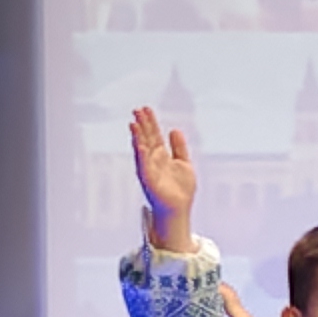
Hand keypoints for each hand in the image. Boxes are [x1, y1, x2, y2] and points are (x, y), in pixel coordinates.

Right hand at [130, 107, 198, 236]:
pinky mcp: (148, 179)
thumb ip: (179, 147)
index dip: (150, 122)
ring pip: (142, 149)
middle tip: (137, 110)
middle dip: (142, 125)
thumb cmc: (180, 188)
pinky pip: (144, 165)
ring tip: (134, 123)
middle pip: (146, 138)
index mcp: (162, 155)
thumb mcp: (184, 163)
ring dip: (137, 136)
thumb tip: (174, 129)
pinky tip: (139, 144)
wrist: (178, 208)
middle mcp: (153, 160)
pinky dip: (141, 155)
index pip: (154, 134)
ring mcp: (149, 169)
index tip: (146, 108)